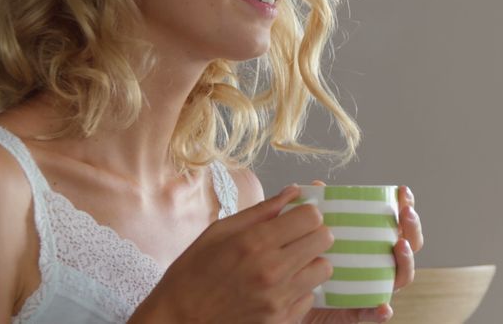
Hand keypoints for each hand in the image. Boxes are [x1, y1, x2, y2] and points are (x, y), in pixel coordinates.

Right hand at [129, 185, 333, 323]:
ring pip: (324, 268)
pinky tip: (280, 287)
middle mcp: (272, 270)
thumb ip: (262, 210)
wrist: (177, 321)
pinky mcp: (281, 320)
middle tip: (297, 237)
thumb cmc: (192, 274)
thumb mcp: (219, 232)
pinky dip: (301, 289)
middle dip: (314, 233)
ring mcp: (279, 299)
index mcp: (255, 242)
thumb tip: (294, 191)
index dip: (307, 212)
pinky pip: (310, 296)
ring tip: (291, 263)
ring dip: (311, 262)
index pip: (311, 216)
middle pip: (325, 239)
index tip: (298, 216)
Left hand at [302, 183, 424, 323]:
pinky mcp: (360, 311)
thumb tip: (319, 186)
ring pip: (401, 277)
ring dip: (406, 261)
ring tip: (399, 246)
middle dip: (413, 229)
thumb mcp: (313, 234)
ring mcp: (374, 287)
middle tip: (405, 213)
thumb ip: (318, 212)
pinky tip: (382, 307)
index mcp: (374, 245)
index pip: (399, 224)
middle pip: (408, 247)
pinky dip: (382, 312)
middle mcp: (380, 265)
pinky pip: (375, 313)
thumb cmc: (309, 264)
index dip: (406, 207)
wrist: (292, 300)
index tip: (404, 192)